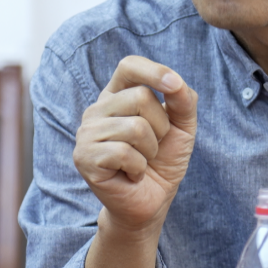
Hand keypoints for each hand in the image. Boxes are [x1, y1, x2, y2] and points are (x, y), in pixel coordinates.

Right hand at [73, 56, 197, 233]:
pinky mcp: (84, 157)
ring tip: (141, 161)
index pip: (129, 66)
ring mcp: (87, 133)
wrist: (151, 202)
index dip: (154, 71)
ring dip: (150, 151)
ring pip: (136, 127)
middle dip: (161, 127)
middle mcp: (97, 109)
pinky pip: (124, 153)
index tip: (174, 85)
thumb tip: (175, 82)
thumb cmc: (163, 161)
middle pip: (141, 97)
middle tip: (152, 147)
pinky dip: (138, 168)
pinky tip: (131, 175)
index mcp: (118, 95)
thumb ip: (183, 101)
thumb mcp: (182, 127)